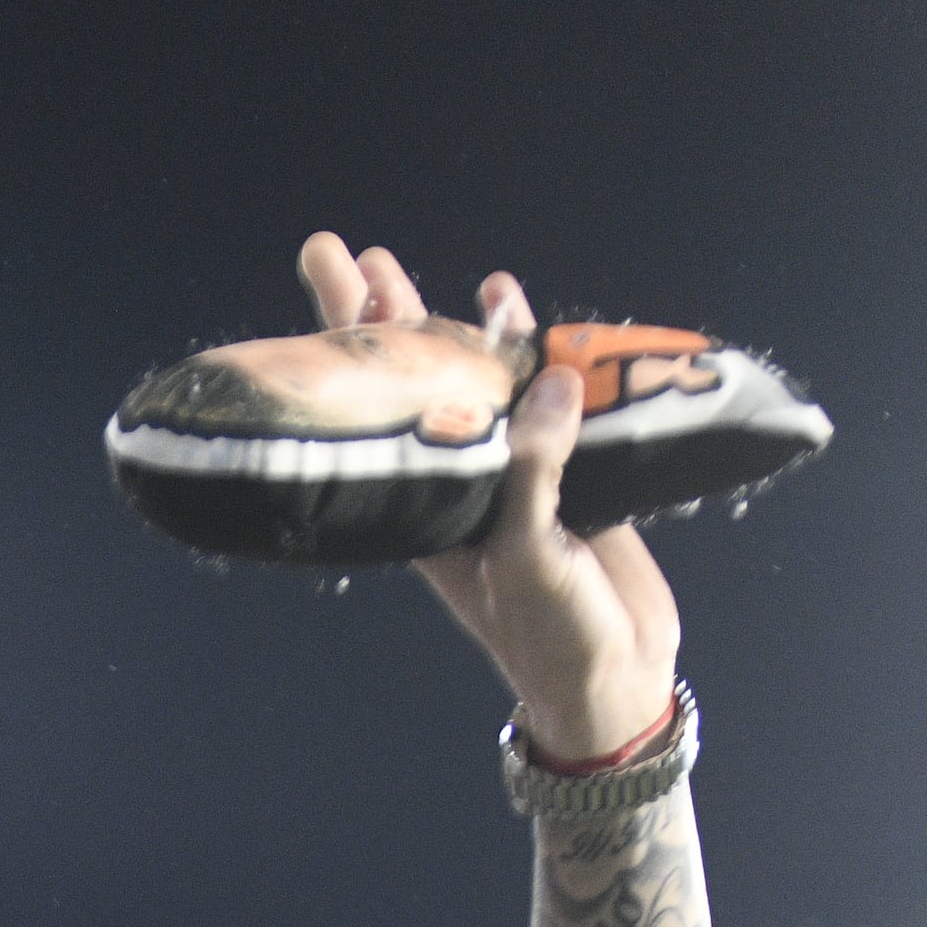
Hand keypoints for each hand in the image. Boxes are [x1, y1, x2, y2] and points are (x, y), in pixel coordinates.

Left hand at [297, 237, 681, 761]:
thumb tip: (550, 379)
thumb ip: (533, 468)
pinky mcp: (564, 465)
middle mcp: (453, 477)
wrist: (616, 674)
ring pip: (461, 379)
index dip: (340, 354)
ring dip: (436, 323)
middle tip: (334, 251)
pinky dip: (526, 346)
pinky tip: (504, 296)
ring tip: (394, 261)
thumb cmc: (552, 632)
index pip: (368, 413)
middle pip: (400, 384)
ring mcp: (507, 467)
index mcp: (422, 504)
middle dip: (369, 321)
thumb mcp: (530, 556)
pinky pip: (536, 393)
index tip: (311, 301)